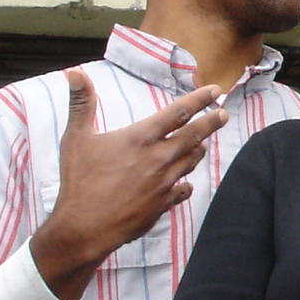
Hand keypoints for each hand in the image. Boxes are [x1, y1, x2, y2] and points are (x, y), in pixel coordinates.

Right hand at [30, 67, 226, 299]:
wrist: (85, 226)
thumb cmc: (79, 181)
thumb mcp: (76, 138)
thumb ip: (82, 104)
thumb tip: (76, 73)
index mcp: (140, 138)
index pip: (178, 112)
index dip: (199, 99)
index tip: (215, 91)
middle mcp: (158, 158)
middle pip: (194, 135)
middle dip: (212, 122)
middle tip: (224, 114)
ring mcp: (164, 182)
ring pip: (191, 161)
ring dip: (197, 150)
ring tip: (202, 144)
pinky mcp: (163, 204)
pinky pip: (182, 190)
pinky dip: (185, 184)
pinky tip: (184, 183)